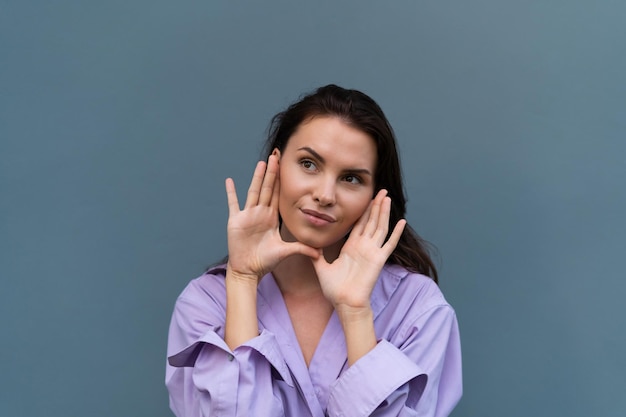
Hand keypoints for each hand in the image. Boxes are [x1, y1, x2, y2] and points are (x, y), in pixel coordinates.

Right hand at [225, 155, 318, 281]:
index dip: (282, 181)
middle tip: (276, 155)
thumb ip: (301, 249)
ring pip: (254, 191)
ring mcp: (247, 215)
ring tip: (262, 163)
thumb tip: (320, 253)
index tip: (285, 167)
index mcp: (271, 217)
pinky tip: (229, 181)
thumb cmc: (265, 262)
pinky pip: (233, 203)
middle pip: (268, 188)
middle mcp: (260, 213)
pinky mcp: (236, 220)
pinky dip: (231, 192)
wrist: (248, 270)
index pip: (279, 195)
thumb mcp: (285, 252)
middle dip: (272, 172)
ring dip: (257, 177)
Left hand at [312, 189, 405, 309]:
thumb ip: (316, 256)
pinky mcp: (378, 260)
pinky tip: (402, 221)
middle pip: (371, 221)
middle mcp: (363, 247)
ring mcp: (372, 252)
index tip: (367, 197)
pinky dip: (396, 232)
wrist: (344, 303)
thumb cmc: (335, 290)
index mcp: (351, 247)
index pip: (359, 224)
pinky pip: (389, 244)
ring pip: (380, 227)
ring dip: (384, 212)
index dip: (364, 211)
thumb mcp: (321, 268)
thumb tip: (306, 246)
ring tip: (387, 197)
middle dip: (376, 205)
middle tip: (381, 190)